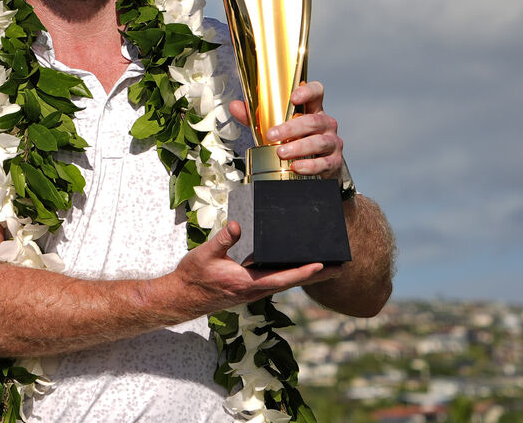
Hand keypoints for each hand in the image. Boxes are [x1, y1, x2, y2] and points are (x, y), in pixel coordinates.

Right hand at [170, 220, 342, 311]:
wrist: (182, 297)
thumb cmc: (193, 276)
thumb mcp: (205, 254)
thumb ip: (223, 240)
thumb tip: (238, 225)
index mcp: (247, 283)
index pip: (282, 278)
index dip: (303, 272)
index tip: (322, 265)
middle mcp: (254, 291)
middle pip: (291, 282)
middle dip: (316, 276)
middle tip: (340, 267)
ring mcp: (253, 291)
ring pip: (286, 283)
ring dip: (306, 276)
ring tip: (326, 266)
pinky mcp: (249, 289)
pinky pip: (276, 282)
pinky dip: (291, 275)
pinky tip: (296, 267)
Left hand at [228, 80, 344, 178]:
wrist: (318, 170)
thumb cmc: (296, 142)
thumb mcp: (278, 128)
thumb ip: (257, 117)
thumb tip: (235, 106)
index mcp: (313, 110)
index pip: (317, 92)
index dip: (307, 91)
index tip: (293, 97)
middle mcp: (325, 124)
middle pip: (313, 120)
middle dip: (291, 128)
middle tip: (272, 135)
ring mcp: (332, 143)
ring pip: (319, 141)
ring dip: (298, 147)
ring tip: (281, 152)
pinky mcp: (334, 162)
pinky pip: (324, 163)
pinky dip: (310, 165)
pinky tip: (297, 167)